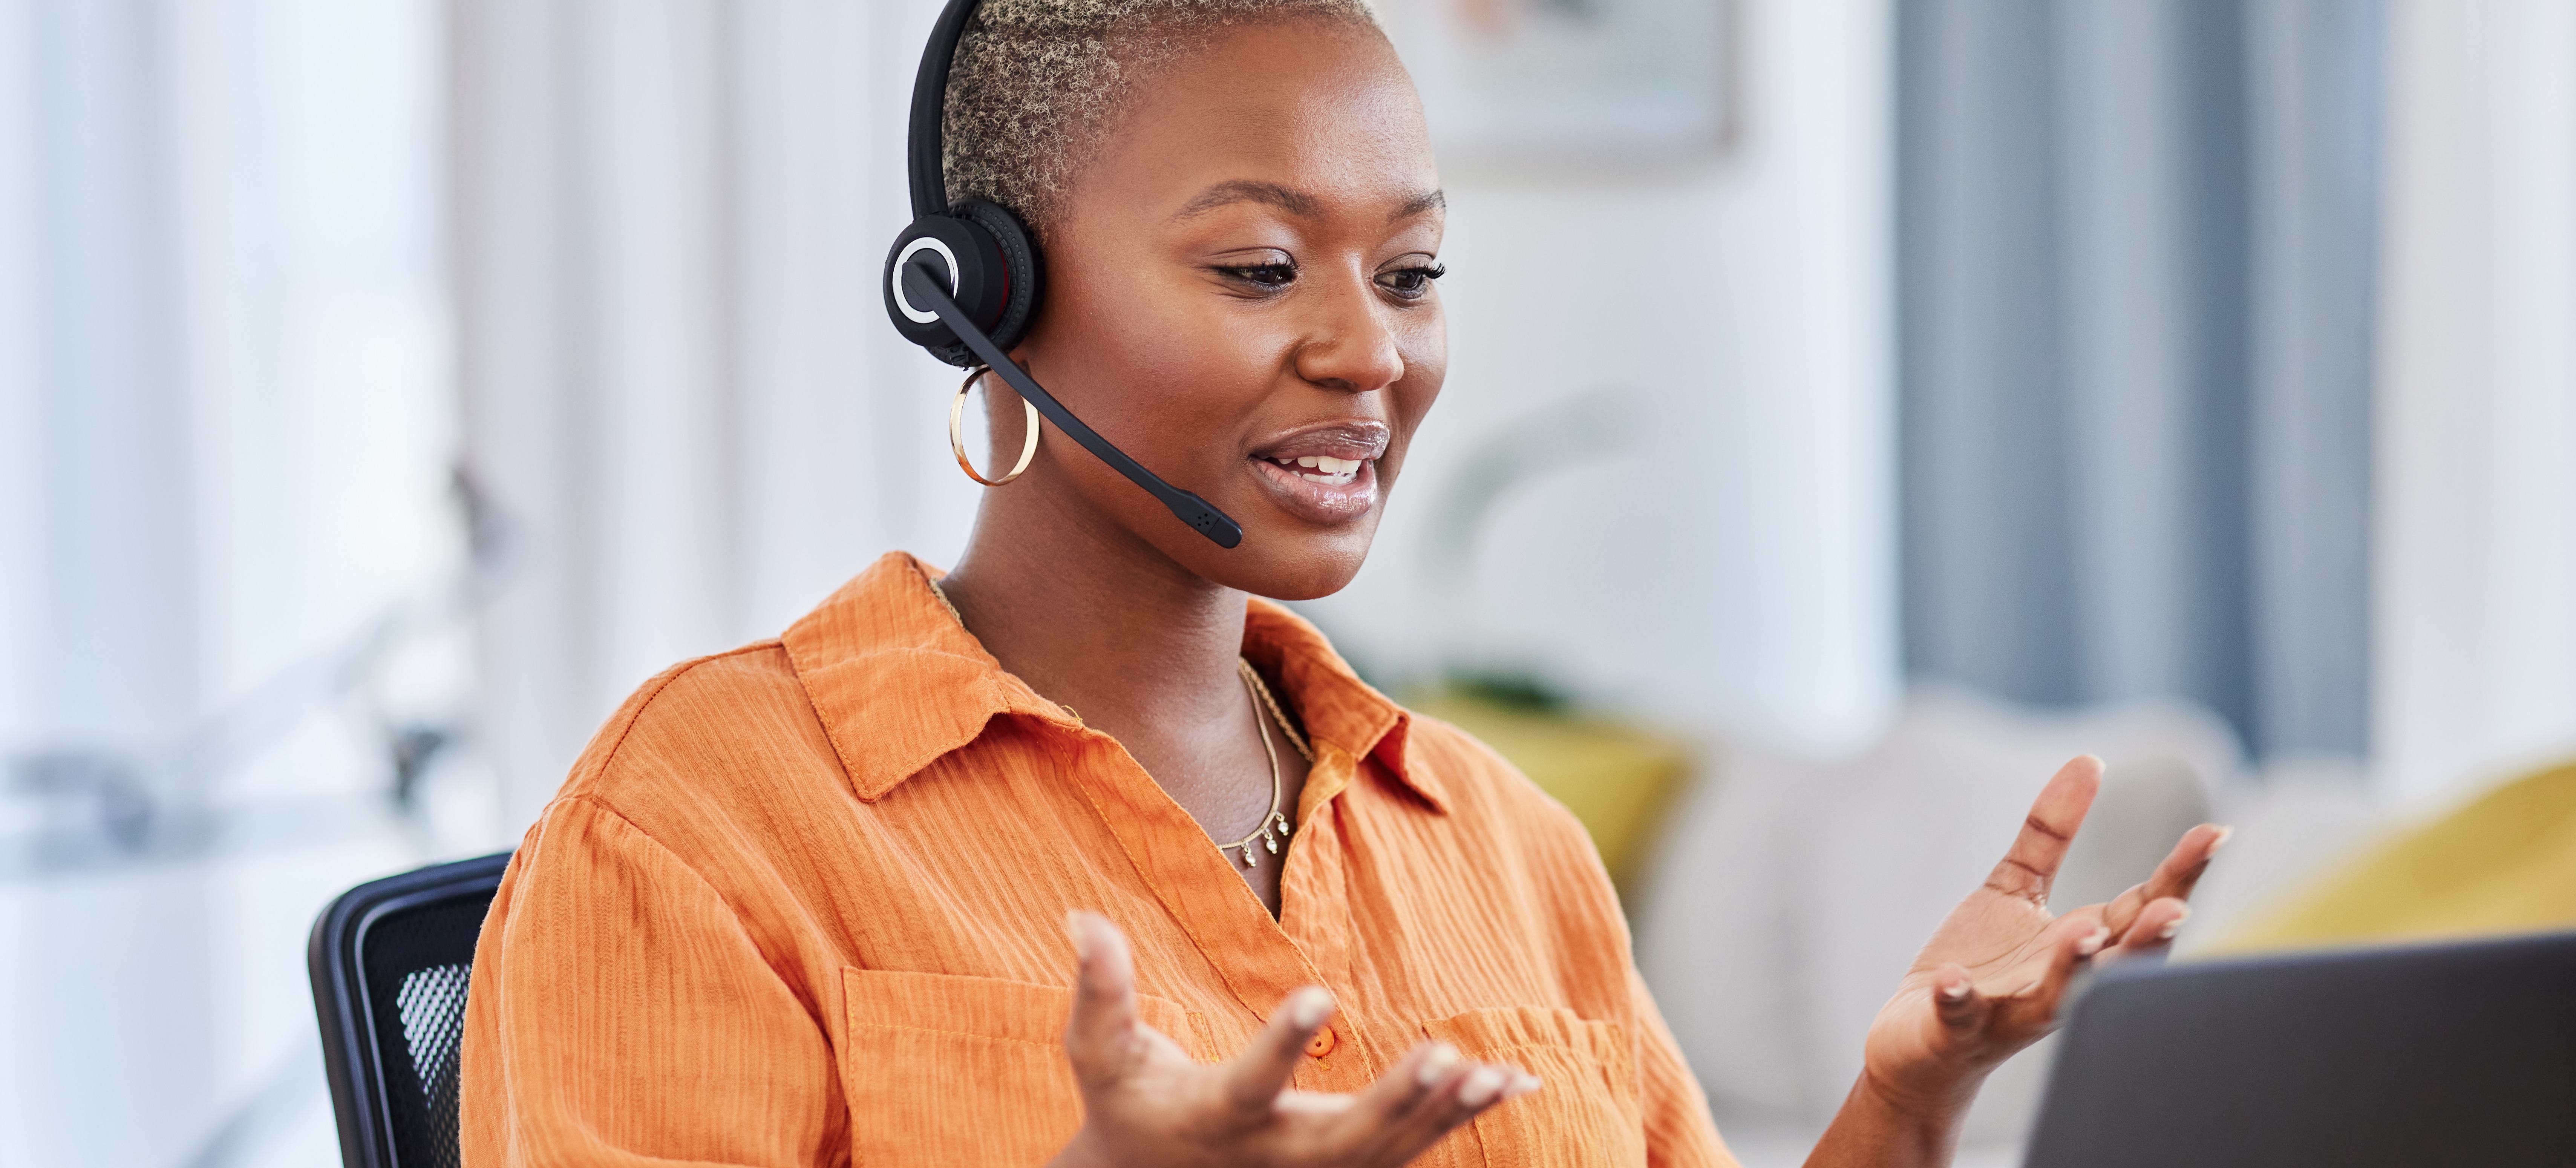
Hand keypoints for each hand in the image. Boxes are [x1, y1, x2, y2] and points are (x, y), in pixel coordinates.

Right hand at [1048, 912, 1539, 1167]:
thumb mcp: (1101, 1055)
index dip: (1283, 1043)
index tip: (1320, 994)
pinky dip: (1461, 1121)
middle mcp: (1272, 1157)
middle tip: (1445, 1054)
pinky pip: (1414, 1150)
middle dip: (1396, 1100)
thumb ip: (1099, 989)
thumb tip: (1080, 915)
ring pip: (1390, 1151)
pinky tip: (1514, 1085)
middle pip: (1342, 1139)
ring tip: (1494, 1074)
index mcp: (1214, 1120)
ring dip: (1445, 1115)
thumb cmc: (1125, 1108)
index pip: (1250, 1083)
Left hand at [1857, 755, 2229, 1115]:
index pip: (2143, 907)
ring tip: (2082, 931)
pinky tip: (1954, 980)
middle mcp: (2062, 984)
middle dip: (2150, 937)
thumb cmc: (1984, 966)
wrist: (1919, 1040)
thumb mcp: (2016, 889)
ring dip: (2073, 967)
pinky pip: (1961, 1014)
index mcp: (2083, 945)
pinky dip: (1959, 999)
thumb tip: (2089, 761)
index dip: (2181, 873)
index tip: (2216, 832)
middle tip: (2175, 907)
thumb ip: (2052, 832)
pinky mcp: (1956, 1027)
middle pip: (2120, 960)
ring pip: (2056, 996)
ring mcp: (2011, 1010)